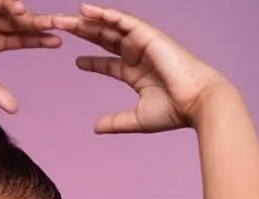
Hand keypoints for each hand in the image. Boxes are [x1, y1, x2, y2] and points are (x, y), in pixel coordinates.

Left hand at [54, 4, 230, 132]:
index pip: (110, 63)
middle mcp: (139, 55)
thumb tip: (95, 128)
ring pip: (110, 27)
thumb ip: (116, 122)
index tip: (76, 60)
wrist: (197, 103)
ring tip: (66, 17)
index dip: (92, 61)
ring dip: (88, 21)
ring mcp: (143, 43)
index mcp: (137, 73)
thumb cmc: (174, 112)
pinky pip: (123, 20)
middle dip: (83, 34)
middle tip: (61, 29)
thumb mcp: (137, 119)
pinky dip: (105, 14)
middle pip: (105, 40)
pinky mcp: (149, 35)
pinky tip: (86, 10)